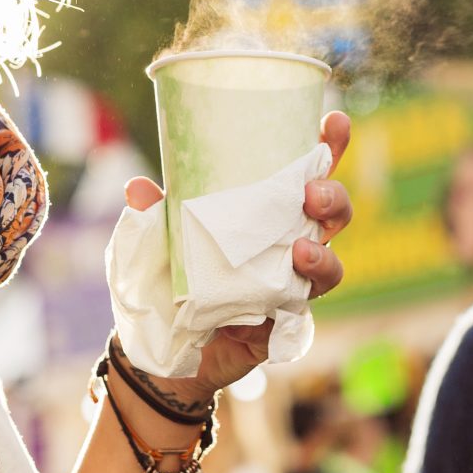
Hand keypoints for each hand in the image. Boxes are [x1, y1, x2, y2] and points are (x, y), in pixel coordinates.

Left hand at [119, 110, 354, 405]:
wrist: (160, 352)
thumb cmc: (167, 283)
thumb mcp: (154, 243)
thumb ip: (153, 216)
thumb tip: (138, 187)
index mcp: (266, 213)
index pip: (306, 173)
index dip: (328, 146)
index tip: (333, 120)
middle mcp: (288, 244)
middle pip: (333, 215)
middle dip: (334, 197)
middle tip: (311, 194)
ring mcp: (290, 286)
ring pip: (331, 266)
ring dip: (324, 255)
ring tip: (301, 251)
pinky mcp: (282, 327)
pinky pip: (304, 317)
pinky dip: (296, 310)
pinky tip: (281, 306)